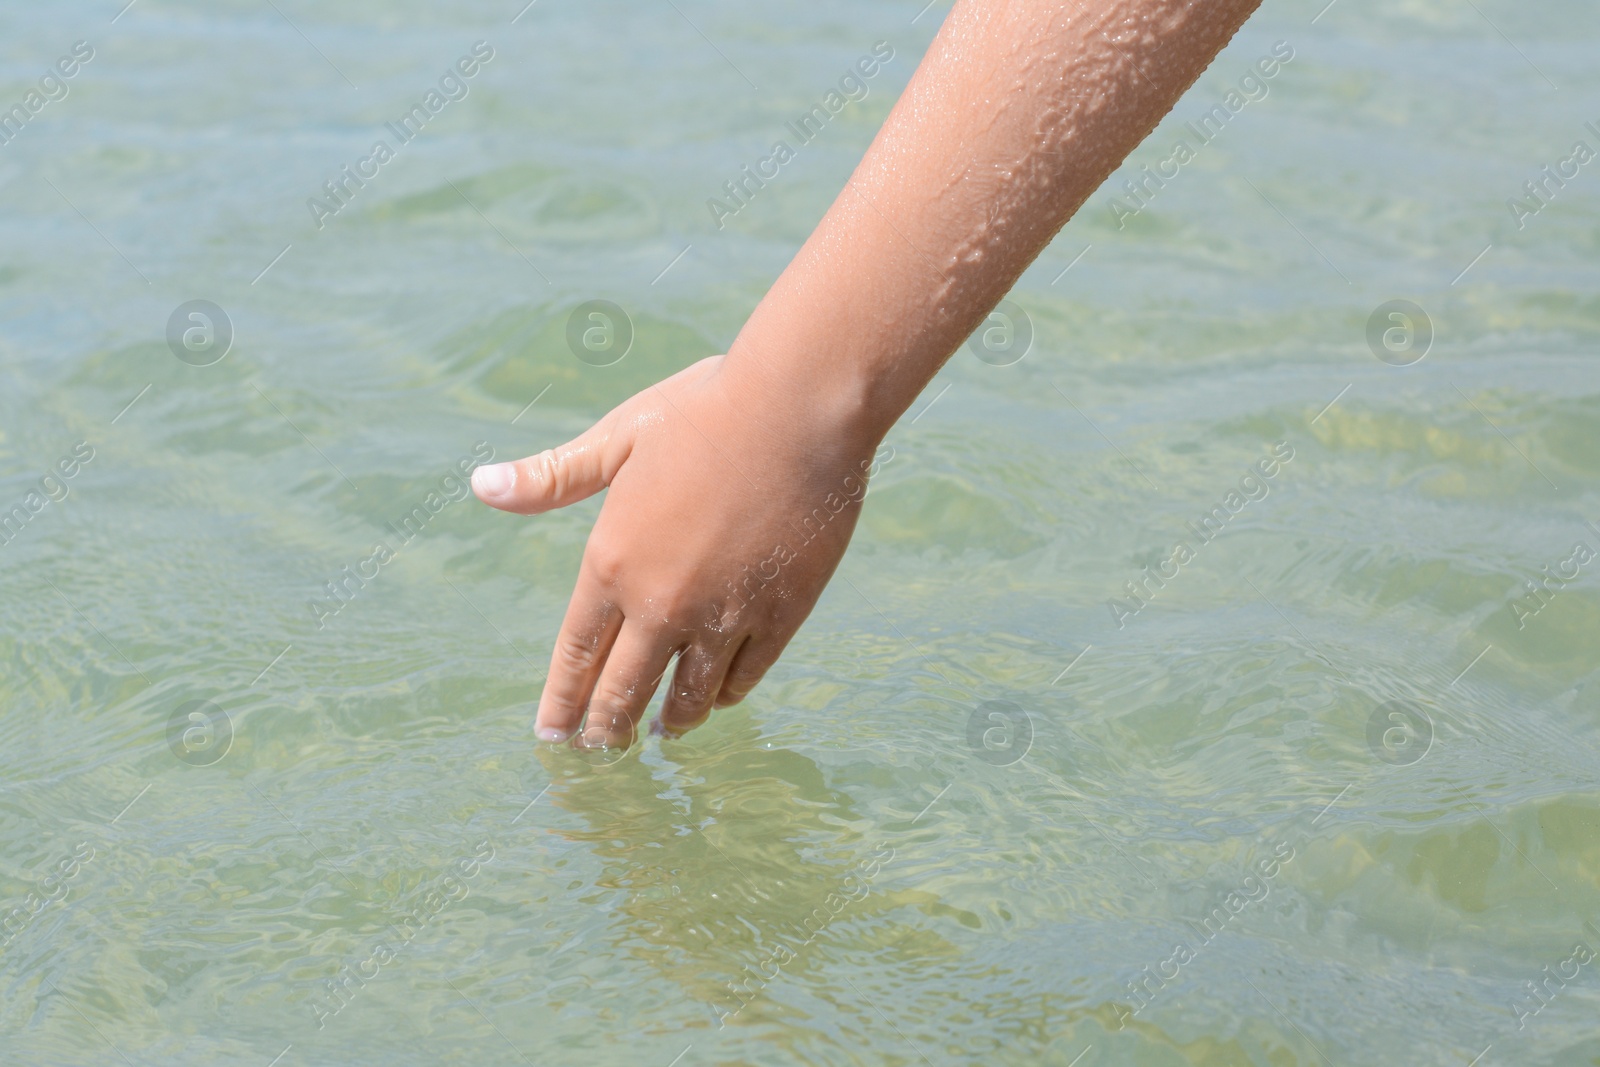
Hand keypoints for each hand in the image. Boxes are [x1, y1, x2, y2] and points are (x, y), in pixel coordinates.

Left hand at [471, 355, 879, 748]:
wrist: (799, 407)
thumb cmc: (705, 410)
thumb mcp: (619, 438)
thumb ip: (553, 477)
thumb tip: (481, 484)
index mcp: (613, 562)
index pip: (576, 654)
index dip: (562, 701)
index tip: (552, 734)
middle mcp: (663, 602)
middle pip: (626, 688)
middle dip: (607, 727)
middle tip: (598, 751)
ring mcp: (726, 614)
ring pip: (691, 693)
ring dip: (672, 718)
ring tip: (663, 733)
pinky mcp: (781, 613)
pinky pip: (746, 673)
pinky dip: (727, 692)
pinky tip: (719, 697)